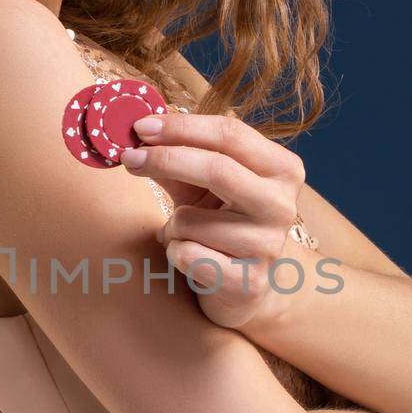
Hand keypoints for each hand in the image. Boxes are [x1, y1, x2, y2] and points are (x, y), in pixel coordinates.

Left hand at [122, 109, 307, 330]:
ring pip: (190, 220)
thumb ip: (176, 157)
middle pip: (218, 169)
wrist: (243, 285)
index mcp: (281, 169)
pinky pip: (186, 255)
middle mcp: (282, 205)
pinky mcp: (248, 282)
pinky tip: (190, 258)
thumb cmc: (220, 223)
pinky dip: (174, 252)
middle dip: (165, 160)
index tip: (141, 127)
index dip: (182, 127)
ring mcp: (268, 246)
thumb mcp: (200, 185)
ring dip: (172, 225)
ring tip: (184, 235)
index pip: (231, 134)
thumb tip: (138, 135)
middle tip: (129, 158)